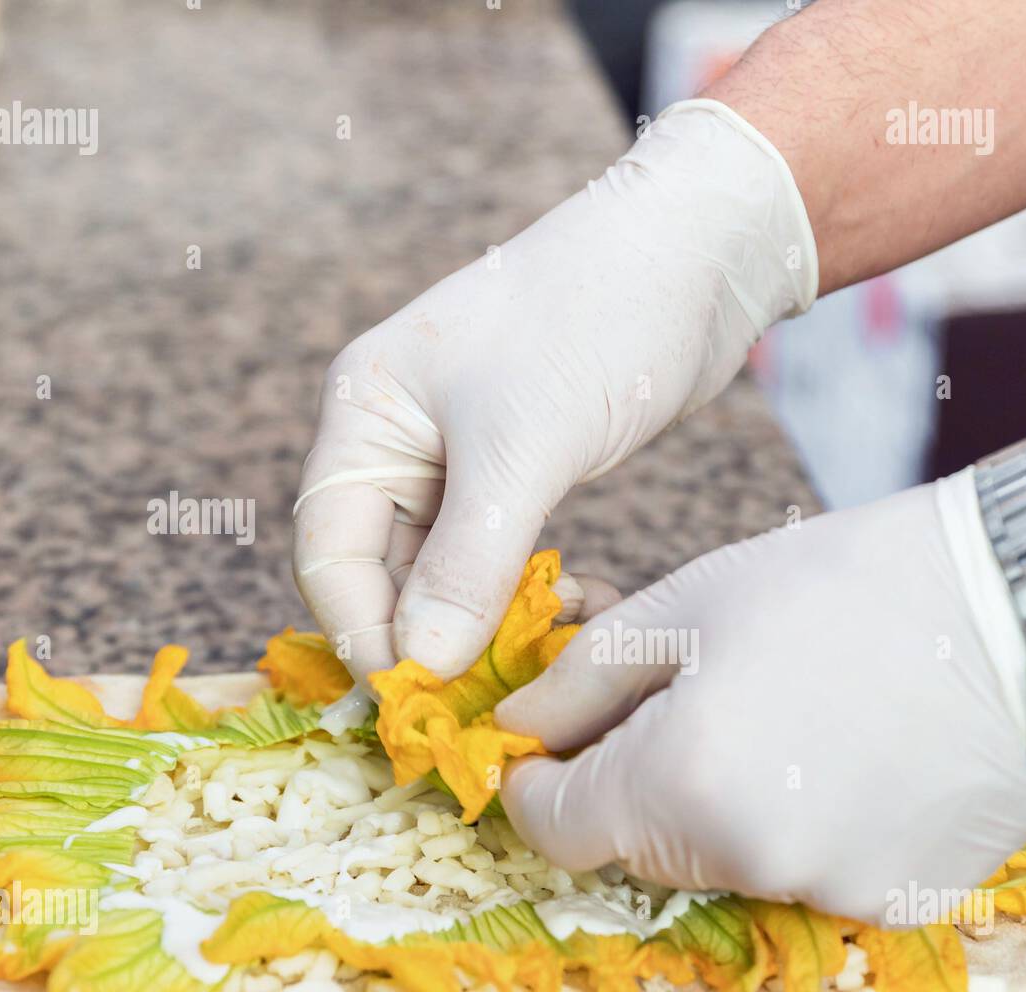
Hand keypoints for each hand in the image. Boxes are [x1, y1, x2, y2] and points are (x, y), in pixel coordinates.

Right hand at [293, 100, 815, 684]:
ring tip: (537, 655)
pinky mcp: (520, 475)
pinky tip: (572, 609)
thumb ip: (467, 559)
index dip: (362, 631)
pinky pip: (499, 560)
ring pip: (445, 574)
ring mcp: (461, 460)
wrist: (695, 255)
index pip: (330, 551)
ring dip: (483, 625)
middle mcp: (399, 441)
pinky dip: (525, 596)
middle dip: (426, 639)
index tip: (416, 699)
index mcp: (366, 414)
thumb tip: (421, 663)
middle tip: (480, 701)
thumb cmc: (594, 318)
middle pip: (382, 572)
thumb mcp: (522, 444)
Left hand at [496, 469, 1025, 923]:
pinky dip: (804, 827)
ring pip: (724, 862)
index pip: (556, 831)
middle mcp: (747, 865)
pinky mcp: (895, 902)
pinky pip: (807, 873)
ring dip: (722, 807)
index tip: (550, 748)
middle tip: (690, 702)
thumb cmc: (844, 585)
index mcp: (679, 786)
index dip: (538, 787)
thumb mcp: (687, 605)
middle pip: (641, 849)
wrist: (1024, 610)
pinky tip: (850, 758)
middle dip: (637, 784)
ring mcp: (828, 893)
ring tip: (785, 717)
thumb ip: (583, 680)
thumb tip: (519, 730)